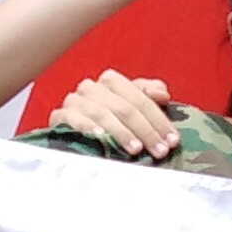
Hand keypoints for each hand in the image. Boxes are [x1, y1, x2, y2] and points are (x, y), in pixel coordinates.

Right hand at [47, 69, 180, 160]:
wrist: (73, 136)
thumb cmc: (110, 123)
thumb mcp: (132, 109)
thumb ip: (148, 97)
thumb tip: (163, 93)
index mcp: (111, 81)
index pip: (140, 98)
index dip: (159, 119)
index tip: (172, 140)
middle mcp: (92, 87)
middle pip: (124, 106)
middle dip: (145, 130)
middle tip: (159, 150)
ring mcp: (74, 101)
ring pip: (102, 113)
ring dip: (121, 132)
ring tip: (135, 149)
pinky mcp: (59, 116)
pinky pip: (73, 119)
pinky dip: (88, 127)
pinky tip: (101, 137)